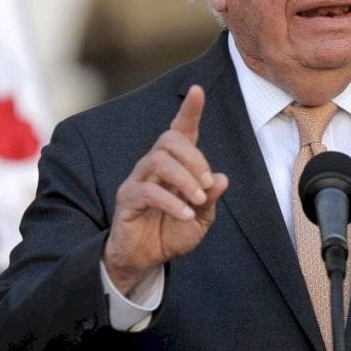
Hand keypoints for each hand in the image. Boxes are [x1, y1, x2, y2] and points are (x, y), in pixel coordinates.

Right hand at [103, 85, 228, 294]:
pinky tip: (186, 215)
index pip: (181, 131)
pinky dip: (171, 201)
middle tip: (208, 184)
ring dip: (184, 178)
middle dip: (195, 158)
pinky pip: (148, 191)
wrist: (147, 259)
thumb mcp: (201, 218)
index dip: (189, 111)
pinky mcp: (128, 199)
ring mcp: (138, 180)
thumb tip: (222, 179)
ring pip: (158, 160)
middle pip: (169, 140)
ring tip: (198, 199)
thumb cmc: (173, 232)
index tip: (198, 91)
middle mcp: (154, 166)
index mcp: (175, 165)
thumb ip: (210, 199)